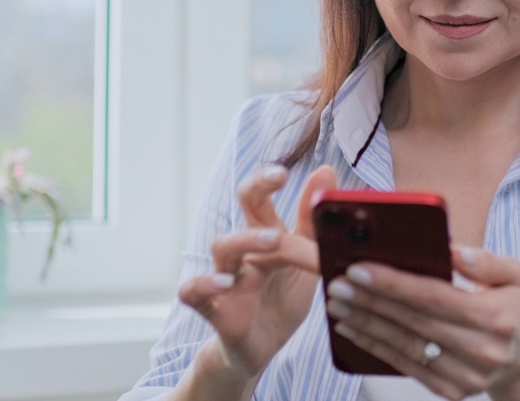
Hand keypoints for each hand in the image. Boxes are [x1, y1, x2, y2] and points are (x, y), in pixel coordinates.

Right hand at [178, 164, 335, 380]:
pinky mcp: (213, 308)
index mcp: (267, 237)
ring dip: (247, 238)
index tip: (285, 169)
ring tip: (274, 239)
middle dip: (256, 187)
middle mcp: (245, 250)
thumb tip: (326, 172)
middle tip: (278, 177)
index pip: (262, 197)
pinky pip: (194, 290)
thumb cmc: (280, 300)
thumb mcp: (305, 263)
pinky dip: (205, 283)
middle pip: (241, 208)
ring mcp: (227, 276)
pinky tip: (226, 282)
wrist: (260, 349)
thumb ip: (312, 224)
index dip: (268, 179)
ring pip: (223, 245)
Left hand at [322, 245, 519, 400]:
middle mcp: (481, 350)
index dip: (394, 283)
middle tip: (337, 284)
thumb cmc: (514, 307)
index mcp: (495, 316)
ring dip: (365, 324)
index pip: (434, 296)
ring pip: (404, 346)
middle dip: (370, 301)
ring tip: (337, 305)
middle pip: (413, 321)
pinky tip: (354, 329)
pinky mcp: (451, 390)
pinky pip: (406, 366)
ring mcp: (465, 376)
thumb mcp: (515, 275)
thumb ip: (486, 261)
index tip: (359, 268)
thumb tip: (452, 250)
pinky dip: (375, 347)